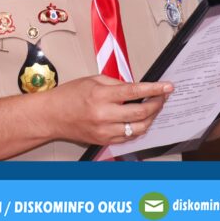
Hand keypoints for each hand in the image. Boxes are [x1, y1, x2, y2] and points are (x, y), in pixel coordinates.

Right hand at [46, 76, 172, 146]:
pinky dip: (138, 128)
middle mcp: (104, 115)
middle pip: (141, 113)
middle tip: (162, 97)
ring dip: (150, 118)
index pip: (135, 92)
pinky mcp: (104, 141)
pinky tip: (140, 120)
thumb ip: (116, 83)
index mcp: (101, 96)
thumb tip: (136, 87)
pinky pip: (129, 137)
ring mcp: (105, 131)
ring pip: (138, 128)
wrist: (52, 116)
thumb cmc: (69, 96)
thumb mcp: (93, 80)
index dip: (155, 89)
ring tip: (153, 108)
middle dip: (157, 104)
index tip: (167, 86)